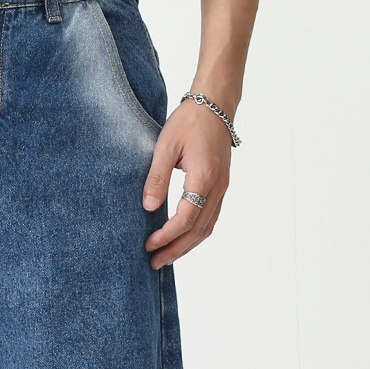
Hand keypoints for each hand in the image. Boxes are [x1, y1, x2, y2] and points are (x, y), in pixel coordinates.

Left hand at [141, 98, 233, 268]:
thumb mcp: (165, 146)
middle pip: (198, 230)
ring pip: (207, 227)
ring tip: (166, 258)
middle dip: (176, 250)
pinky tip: (181, 240)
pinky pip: (211, 218)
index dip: (167, 236)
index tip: (148, 245)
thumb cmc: (189, 120)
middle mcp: (217, 187)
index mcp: (203, 177)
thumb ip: (156, 178)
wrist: (216, 104)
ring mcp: (222, 188)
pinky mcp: (220, 186)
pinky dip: (196, 234)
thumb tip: (148, 208)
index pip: (186, 219)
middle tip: (154, 264)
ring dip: (187, 246)